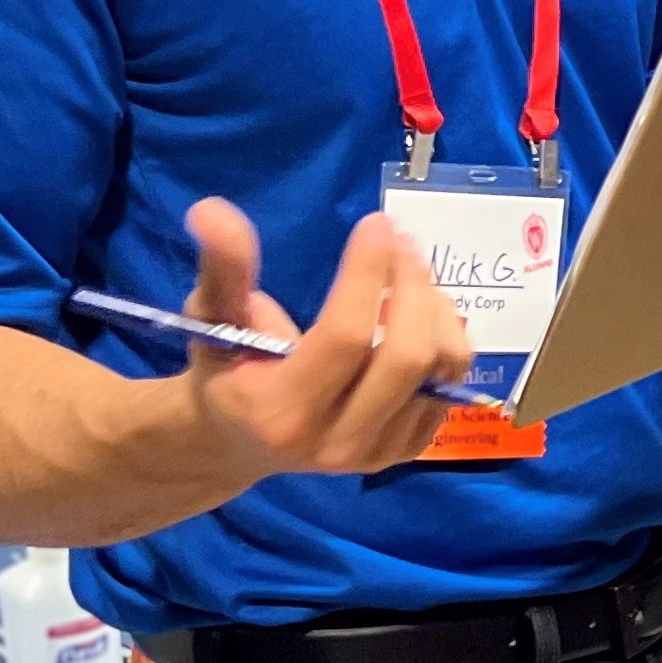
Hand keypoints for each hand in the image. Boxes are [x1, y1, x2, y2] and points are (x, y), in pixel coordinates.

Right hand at [174, 198, 470, 478]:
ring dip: (434, 307)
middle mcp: (336, 442)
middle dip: (413, 285)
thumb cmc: (226, 369)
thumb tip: (212, 210)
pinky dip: (443, 337)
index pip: (346, 336)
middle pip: (407, 355)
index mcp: (283, 413)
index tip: (375, 223)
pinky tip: (416, 312)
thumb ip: (222, 268)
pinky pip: (450, 385)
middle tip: (401, 241)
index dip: (369, 272)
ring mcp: (376, 452)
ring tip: (409, 273)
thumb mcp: (212, 318)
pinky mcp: (405, 450)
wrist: (241, 442)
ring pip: (439, 368)